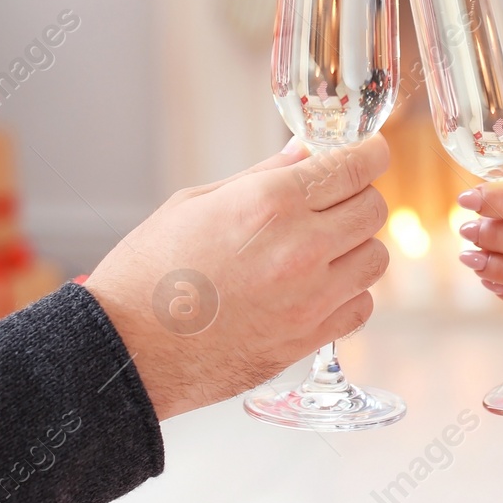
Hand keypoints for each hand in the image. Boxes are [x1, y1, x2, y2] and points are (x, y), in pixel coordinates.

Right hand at [83, 137, 389, 419]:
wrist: (126, 350)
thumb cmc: (148, 272)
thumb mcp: (195, 202)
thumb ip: (262, 176)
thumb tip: (304, 152)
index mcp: (270, 202)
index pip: (357, 164)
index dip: (369, 153)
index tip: (367, 153)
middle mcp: (300, 248)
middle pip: (374, 208)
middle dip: (359, 196)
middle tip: (332, 201)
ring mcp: (309, 298)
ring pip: (376, 258)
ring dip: (357, 247)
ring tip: (322, 248)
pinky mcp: (308, 340)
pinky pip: (362, 307)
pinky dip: (349, 294)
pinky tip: (317, 288)